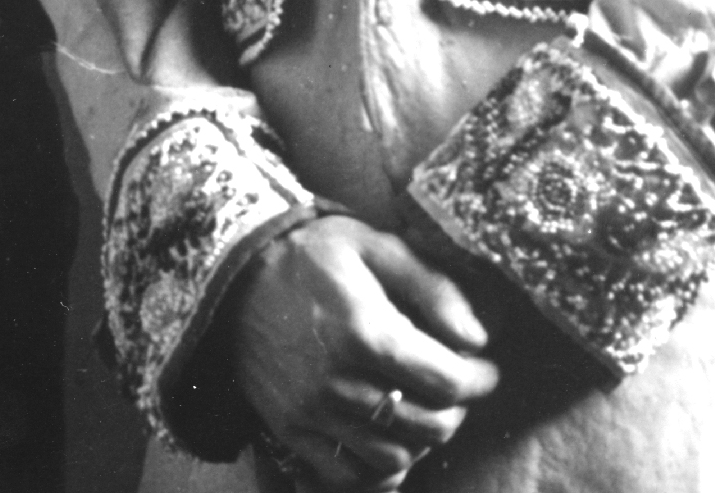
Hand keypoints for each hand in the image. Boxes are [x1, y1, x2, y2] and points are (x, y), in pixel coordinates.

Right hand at [219, 214, 498, 489]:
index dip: (481, 378)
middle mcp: (337, 380)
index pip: (449, 381)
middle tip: (453, 385)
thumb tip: (479, 336)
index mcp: (364, 331)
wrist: (230, 273)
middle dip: (456, 408)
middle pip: (430, 425)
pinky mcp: (289, 428)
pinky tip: (386, 435)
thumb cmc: (310, 255)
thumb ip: (433, 285)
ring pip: (396, 456)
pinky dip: (377, 465)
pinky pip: (349, 473)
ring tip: (419, 405)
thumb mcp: (373, 245)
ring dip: (419, 437)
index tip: (483, 366)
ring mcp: (310, 411)